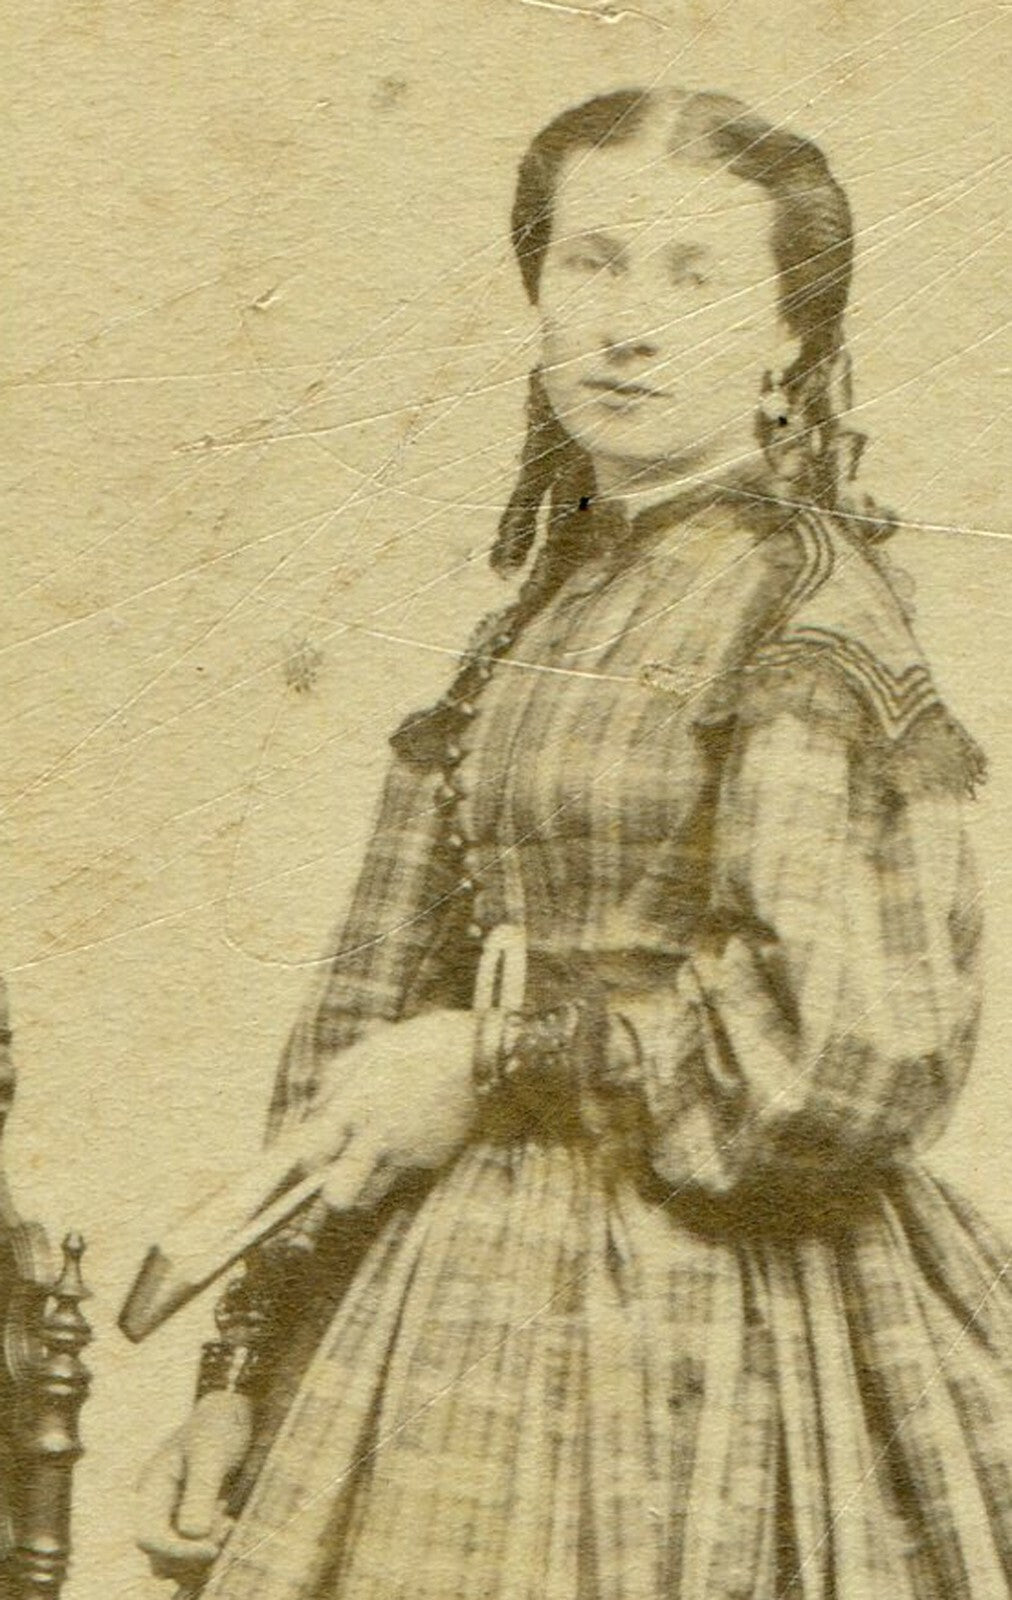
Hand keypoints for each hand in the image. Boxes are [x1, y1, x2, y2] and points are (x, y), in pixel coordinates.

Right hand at [136, 1390, 252, 1582]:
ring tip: (227, 1521)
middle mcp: (157, 1504)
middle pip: (160, 1556)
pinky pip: (192, 1548)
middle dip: (193, 1552)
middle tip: (225, 1526)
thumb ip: (200, 1491)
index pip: (148, 1538)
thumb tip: (192, 1535)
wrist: (232, 1412)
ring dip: (202, 1550)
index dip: (176, 1551)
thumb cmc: (219, 1425)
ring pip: (176, 1557)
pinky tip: (228, 1522)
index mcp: (152, 1487)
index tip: (212, 1548)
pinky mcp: (189, 1516)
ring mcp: (172, 1512)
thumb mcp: (211, 1452)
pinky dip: (209, 1544)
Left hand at [287, 1008, 478, 1209]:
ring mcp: (407, 1155)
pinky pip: (402, 1179)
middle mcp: (377, 1138)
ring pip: (370, 1198)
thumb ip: (334, 1083)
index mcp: (355, 1107)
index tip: (316, 1156)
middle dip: (334, 1191)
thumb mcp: (366, 1051)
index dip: (310, 1161)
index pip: (313, 1156)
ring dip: (365, 1186)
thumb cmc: (418, 1045)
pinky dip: (398, 1169)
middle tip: (339, 1174)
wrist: (478, 1053)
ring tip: (374, 1158)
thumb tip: (317, 1110)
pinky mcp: (432, 1162)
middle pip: (339, 1196)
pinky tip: (409, 1140)